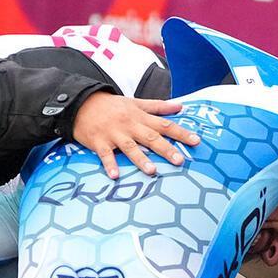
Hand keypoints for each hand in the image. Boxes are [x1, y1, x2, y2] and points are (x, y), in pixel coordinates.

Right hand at [69, 92, 204, 177]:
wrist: (82, 102)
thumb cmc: (112, 105)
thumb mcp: (135, 102)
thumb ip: (158, 106)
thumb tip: (180, 106)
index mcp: (140, 117)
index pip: (165, 124)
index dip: (181, 133)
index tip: (196, 141)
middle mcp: (130, 125)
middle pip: (151, 137)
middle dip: (166, 149)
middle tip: (180, 160)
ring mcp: (114, 134)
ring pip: (130, 147)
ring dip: (140, 159)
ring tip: (152, 171)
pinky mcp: (99, 142)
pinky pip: (105, 155)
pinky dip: (110, 164)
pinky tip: (115, 175)